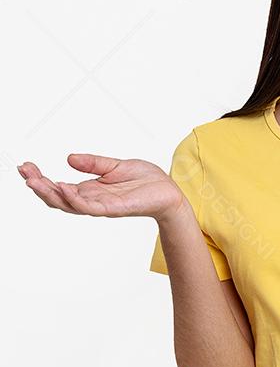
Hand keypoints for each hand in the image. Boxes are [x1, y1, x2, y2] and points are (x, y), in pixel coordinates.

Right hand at [17, 154, 184, 221]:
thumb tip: (68, 158)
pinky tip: (62, 186)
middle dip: (39, 186)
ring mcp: (101, 206)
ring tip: (33, 181)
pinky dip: (74, 198)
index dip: (41, 179)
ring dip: (50, 193)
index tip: (26, 166)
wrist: (169, 190)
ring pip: (69, 204)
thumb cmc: (145, 180)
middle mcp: (92, 200)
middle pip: (58, 198)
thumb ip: (93, 163)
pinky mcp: (114, 209)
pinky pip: (89, 206)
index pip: (59, 188)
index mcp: (91, 190)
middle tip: (24, 172)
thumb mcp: (115, 165)